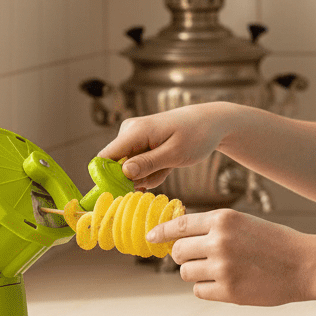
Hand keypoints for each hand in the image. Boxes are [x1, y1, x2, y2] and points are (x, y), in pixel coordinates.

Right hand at [97, 103, 239, 189]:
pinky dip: (153, 171)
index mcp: (134, 131)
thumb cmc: (197, 135)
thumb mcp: (175, 153)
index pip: (104, 158)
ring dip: (148, 176)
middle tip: (161, 174)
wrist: (211, 122)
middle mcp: (129, 132)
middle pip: (117, 168)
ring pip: (130, 170)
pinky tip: (167, 165)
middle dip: (137, 180)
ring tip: (168, 167)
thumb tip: (122, 173)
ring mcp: (134, 138)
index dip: (107, 179)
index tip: (125, 193)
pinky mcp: (140, 144)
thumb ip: (148, 164)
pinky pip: (139, 167)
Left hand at [145, 209, 312, 305]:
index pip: (178, 225)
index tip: (150, 237)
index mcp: (223, 219)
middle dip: (182, 255)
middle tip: (199, 257)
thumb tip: (176, 237)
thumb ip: (212, 227)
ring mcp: (223, 268)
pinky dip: (208, 288)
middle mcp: (219, 241)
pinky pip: (199, 291)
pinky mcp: (229, 292)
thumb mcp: (242, 223)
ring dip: (196, 273)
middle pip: (177, 251)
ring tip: (220, 270)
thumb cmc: (273, 241)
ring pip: (186, 273)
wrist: (304, 264)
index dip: (161, 232)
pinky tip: (228, 282)